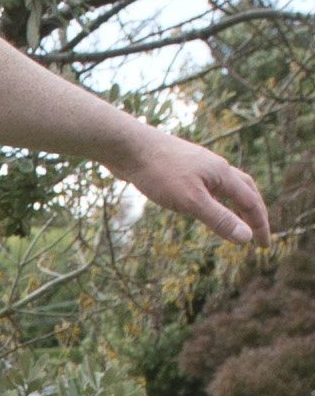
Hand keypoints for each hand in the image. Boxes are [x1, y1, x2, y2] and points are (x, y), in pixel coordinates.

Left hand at [125, 122, 269, 250]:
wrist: (130, 148)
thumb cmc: (159, 172)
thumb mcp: (191, 201)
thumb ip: (219, 219)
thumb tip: (246, 237)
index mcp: (223, 174)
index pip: (251, 202)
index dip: (260, 225)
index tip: (264, 247)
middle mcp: (215, 167)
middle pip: (246, 190)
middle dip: (255, 213)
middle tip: (259, 235)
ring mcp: (199, 166)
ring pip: (228, 186)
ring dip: (238, 204)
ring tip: (239, 222)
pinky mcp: (183, 169)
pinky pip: (210, 185)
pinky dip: (218, 199)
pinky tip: (207, 206)